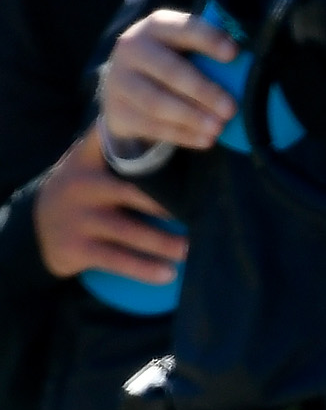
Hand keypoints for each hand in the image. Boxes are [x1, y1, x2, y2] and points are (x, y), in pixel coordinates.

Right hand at [31, 132, 184, 283]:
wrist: (36, 229)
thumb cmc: (81, 193)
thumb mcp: (88, 164)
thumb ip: (116, 147)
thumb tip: (170, 134)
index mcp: (88, 160)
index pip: (115, 142)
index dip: (146, 141)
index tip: (186, 146)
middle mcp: (83, 185)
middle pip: (135, 193)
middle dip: (170, 206)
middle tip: (204, 214)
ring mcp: (80, 218)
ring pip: (131, 232)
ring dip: (165, 243)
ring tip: (191, 249)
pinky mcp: (78, 248)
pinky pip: (118, 260)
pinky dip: (145, 269)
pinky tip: (169, 275)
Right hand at [100, 10, 236, 155]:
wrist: (124, 92)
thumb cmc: (170, 69)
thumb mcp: (184, 53)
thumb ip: (209, 60)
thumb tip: (249, 79)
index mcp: (156, 28)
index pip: (182, 29)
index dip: (207, 39)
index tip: (234, 53)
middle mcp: (133, 48)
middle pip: (170, 70)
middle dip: (203, 91)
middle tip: (231, 108)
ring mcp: (121, 80)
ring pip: (158, 102)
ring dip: (192, 117)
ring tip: (218, 128)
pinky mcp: (118, 110)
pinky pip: (152, 126)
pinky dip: (182, 135)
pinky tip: (206, 140)